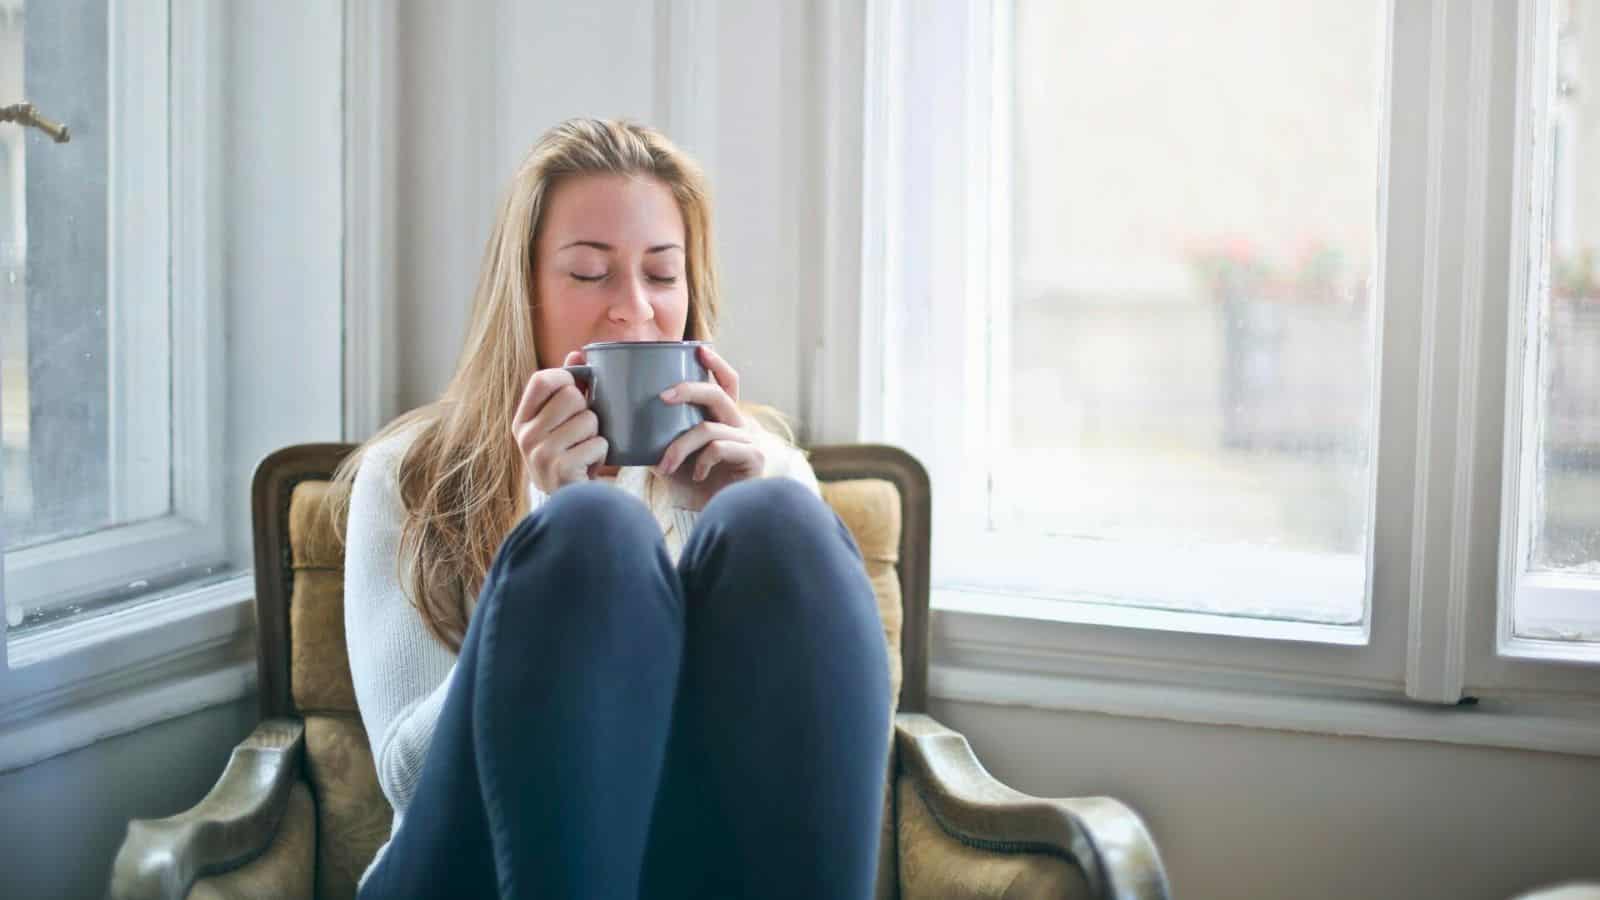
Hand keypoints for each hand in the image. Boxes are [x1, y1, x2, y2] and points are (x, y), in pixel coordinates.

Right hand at [512, 349, 606, 493]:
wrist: (567, 503)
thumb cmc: (567, 455)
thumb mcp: (559, 422)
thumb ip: (567, 387)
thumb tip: (577, 353)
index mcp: (522, 420)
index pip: (542, 379)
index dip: (566, 378)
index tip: (576, 390)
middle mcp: (526, 435)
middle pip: (572, 396)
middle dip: (587, 411)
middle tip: (582, 430)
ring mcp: (541, 453)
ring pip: (589, 419)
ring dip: (597, 434)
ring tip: (585, 449)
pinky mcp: (561, 469)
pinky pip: (598, 443)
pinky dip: (602, 453)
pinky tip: (589, 465)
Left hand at [655, 345, 764, 509]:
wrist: (711, 519)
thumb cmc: (691, 487)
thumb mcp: (669, 455)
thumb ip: (657, 435)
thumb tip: (621, 417)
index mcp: (723, 419)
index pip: (727, 383)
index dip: (717, 365)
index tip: (699, 349)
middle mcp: (739, 426)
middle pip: (717, 394)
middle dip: (689, 389)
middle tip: (662, 397)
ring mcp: (749, 441)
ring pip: (708, 428)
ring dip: (680, 446)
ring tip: (664, 466)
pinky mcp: (753, 459)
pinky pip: (718, 447)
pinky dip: (700, 461)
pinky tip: (696, 475)